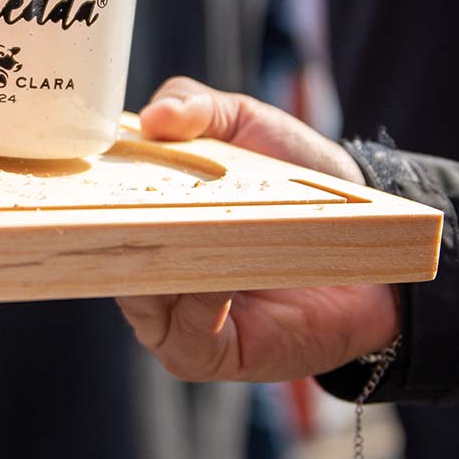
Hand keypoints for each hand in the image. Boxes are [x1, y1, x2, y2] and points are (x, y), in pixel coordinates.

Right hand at [116, 77, 400, 381]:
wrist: (376, 234)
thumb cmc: (299, 179)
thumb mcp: (243, 122)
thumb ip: (194, 104)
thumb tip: (149, 118)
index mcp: (140, 215)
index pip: (89, 210)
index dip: (83, 191)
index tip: (90, 166)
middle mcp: (145, 268)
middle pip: (102, 255)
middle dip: (115, 230)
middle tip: (133, 201)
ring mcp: (171, 316)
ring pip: (136, 298)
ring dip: (162, 265)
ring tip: (192, 234)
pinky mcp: (205, 355)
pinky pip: (183, 337)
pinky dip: (199, 306)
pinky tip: (222, 278)